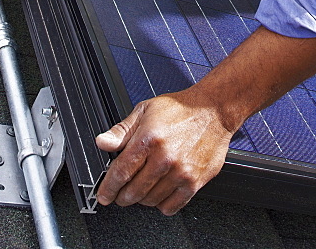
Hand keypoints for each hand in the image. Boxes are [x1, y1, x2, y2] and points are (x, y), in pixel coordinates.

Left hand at [95, 90, 232, 214]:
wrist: (213, 110)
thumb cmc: (180, 109)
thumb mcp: (145, 110)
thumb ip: (122, 130)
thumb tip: (102, 142)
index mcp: (149, 139)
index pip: (121, 172)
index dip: (108, 187)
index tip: (104, 194)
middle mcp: (164, 158)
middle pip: (133, 191)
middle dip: (122, 196)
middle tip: (121, 193)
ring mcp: (180, 172)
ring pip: (150, 201)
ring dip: (142, 199)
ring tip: (144, 186)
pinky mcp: (194, 182)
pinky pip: (171, 207)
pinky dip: (161, 204)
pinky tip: (160, 191)